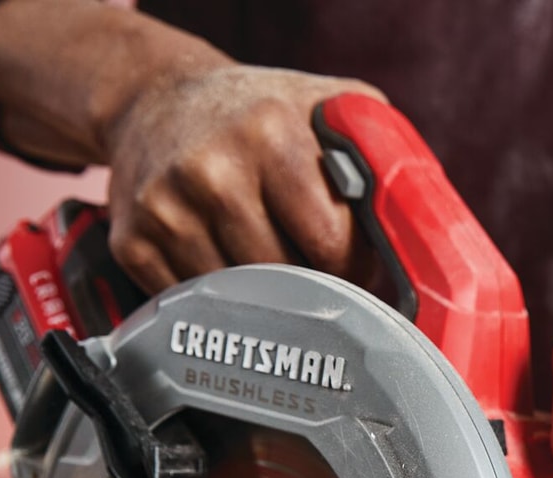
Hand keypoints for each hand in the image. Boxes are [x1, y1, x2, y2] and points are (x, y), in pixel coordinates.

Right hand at [100, 65, 383, 291]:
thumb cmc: (260, 112)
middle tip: (321, 273)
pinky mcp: (132, 241)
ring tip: (275, 263)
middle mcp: (211, 170)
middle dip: (315, 286)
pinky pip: (195, 304)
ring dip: (268, 298)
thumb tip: (420, 235)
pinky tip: (226, 262)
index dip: (357, 269)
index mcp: (269, 136)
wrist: (155, 98)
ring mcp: (166, 208)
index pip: (333, 246)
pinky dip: (221, 300)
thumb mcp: (331, 107)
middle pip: (288, 280)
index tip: (361, 269)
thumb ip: (382, 156)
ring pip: (243, 301)